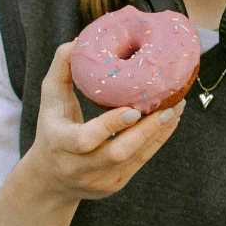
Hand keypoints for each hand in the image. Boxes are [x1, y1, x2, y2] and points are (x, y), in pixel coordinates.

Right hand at [26, 43, 182, 203]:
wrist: (50, 180)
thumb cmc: (51, 129)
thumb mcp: (50, 100)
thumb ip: (62, 70)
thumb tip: (78, 41)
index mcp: (60, 144)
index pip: (85, 140)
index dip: (110, 126)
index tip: (133, 109)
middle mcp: (79, 167)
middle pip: (117, 152)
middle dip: (146, 130)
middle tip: (168, 107)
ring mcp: (99, 180)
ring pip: (134, 158)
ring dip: (158, 133)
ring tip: (176, 109)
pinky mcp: (115, 184)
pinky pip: (141, 162)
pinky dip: (157, 141)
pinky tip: (170, 122)